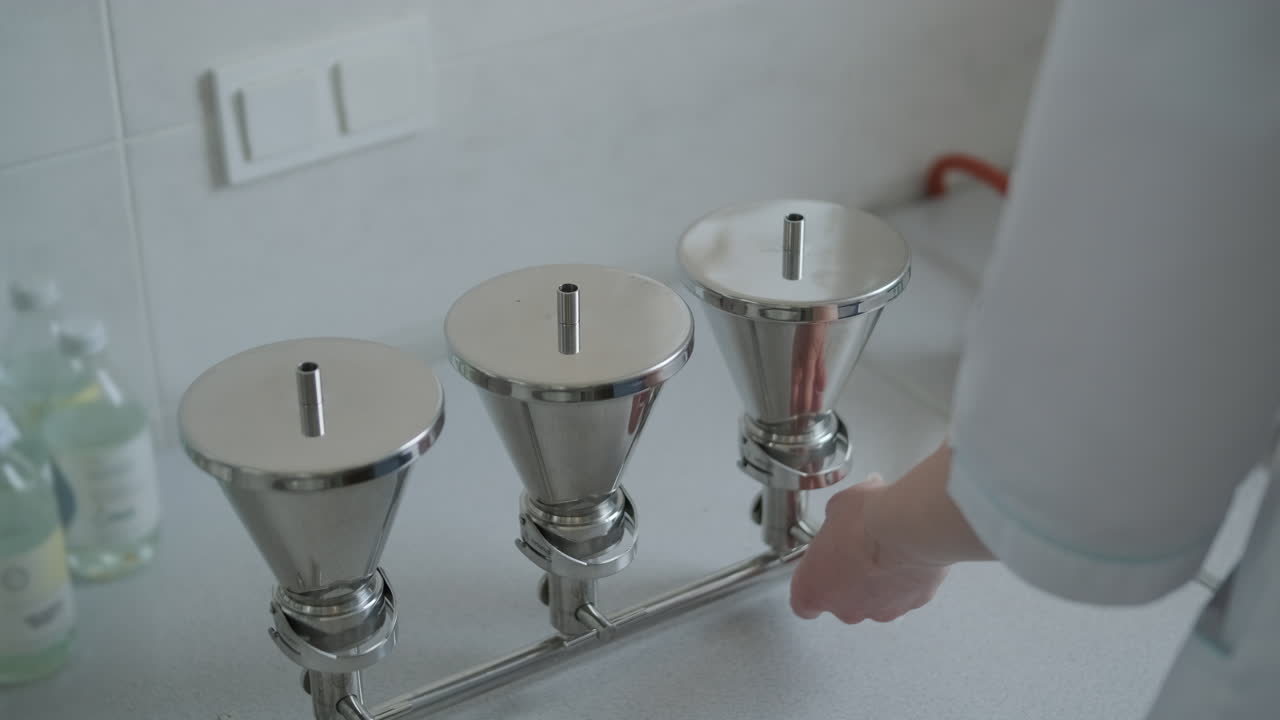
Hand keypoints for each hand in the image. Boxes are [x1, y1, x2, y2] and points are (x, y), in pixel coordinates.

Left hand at [790, 475, 948, 622]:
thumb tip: (847, 516)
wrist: (907, 527)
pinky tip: (907, 554)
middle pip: (842, 602)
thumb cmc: (864, 521)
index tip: (819, 572)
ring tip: (886, 551)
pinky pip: (905, 593)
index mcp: (813, 589)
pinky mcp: (912, 604)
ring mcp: (880, 610)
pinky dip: (906, 579)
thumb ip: (835, 524)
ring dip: (878, 580)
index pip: (804, 604)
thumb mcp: (836, 509)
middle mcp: (846, 609)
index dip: (813, 587)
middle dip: (849, 580)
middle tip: (856, 552)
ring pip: (876, 599)